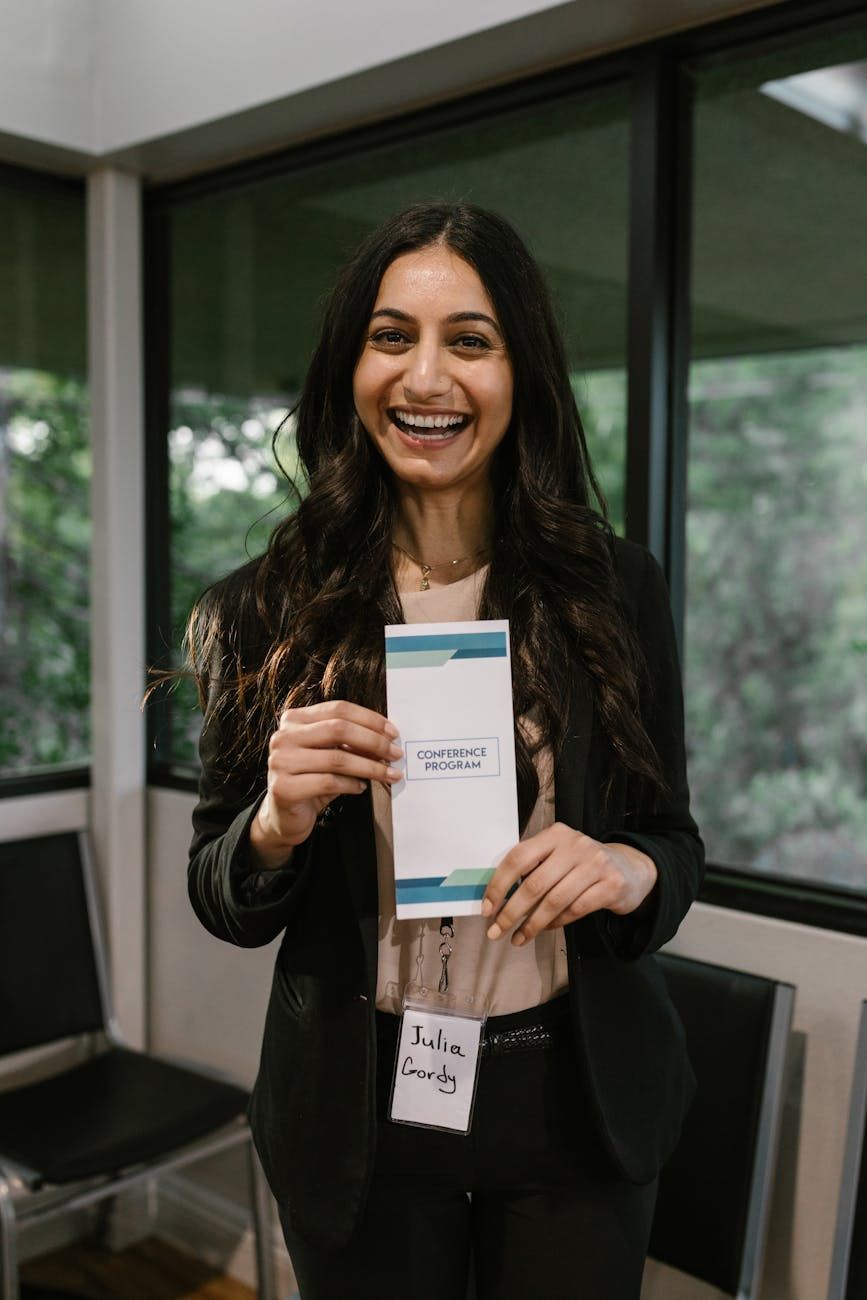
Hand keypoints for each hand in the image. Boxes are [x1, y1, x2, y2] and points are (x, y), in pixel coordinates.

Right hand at [250, 700, 401, 868]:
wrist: (284, 816)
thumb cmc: (312, 780)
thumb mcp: (331, 755)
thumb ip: (351, 743)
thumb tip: (387, 738)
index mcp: (294, 720)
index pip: (337, 709)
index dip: (369, 719)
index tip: (393, 733)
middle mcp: (283, 737)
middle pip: (338, 729)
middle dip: (374, 741)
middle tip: (395, 754)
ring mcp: (280, 762)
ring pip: (337, 758)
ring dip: (370, 767)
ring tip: (389, 774)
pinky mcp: (283, 788)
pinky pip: (328, 782)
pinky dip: (351, 784)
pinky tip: (361, 787)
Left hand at [481, 823, 656, 945]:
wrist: (630, 868)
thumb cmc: (582, 864)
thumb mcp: (558, 855)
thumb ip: (533, 866)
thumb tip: (496, 897)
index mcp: (555, 834)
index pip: (518, 857)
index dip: (499, 884)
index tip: (487, 908)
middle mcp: (575, 845)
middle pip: (534, 883)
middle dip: (511, 912)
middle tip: (496, 931)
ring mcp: (595, 864)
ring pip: (554, 901)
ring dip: (531, 925)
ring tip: (517, 939)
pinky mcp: (611, 884)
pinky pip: (575, 910)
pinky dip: (556, 923)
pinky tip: (545, 929)